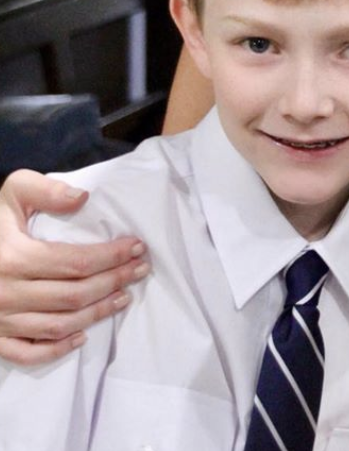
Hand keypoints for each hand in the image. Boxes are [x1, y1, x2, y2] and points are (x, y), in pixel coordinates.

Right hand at [0, 170, 149, 365]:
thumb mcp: (13, 193)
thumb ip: (45, 190)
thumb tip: (82, 198)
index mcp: (14, 257)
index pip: (75, 263)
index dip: (110, 256)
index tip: (137, 246)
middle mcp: (7, 293)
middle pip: (74, 295)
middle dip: (114, 281)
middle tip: (140, 269)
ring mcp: (0, 320)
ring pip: (59, 325)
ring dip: (97, 312)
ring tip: (124, 296)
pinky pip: (29, 353)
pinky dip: (58, 349)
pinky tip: (82, 335)